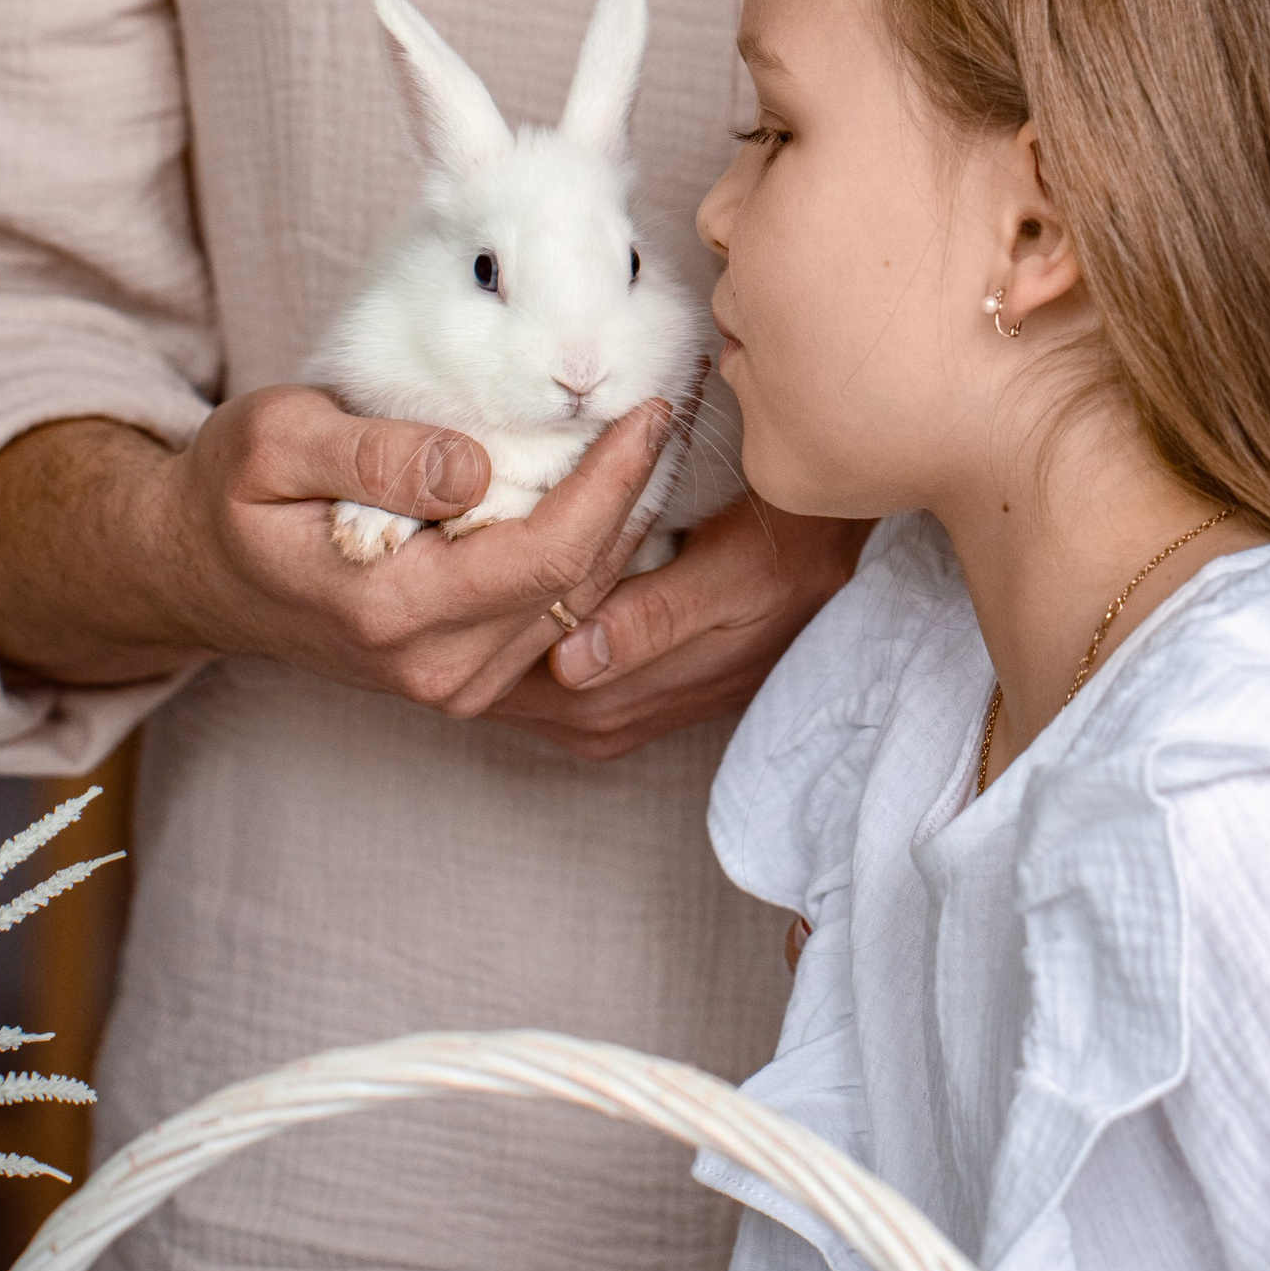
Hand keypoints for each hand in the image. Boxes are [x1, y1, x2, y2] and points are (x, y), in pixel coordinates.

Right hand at [0, 390, 676, 724]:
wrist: (194, 571)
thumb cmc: (230, 492)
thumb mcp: (278, 442)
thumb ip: (374, 455)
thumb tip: (470, 466)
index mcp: (390, 610)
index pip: (550, 552)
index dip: (614, 479)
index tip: (652, 406)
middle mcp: (432, 666)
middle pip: (583, 582)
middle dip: (640, 492)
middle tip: (679, 404)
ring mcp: (450, 684)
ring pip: (582, 605)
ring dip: (628, 523)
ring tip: (655, 439)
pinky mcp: (462, 677)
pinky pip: (559, 616)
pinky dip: (597, 554)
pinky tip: (614, 490)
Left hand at [481, 493, 869, 762]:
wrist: (837, 557)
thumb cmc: (791, 550)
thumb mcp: (739, 573)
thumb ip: (656, 617)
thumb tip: (572, 659)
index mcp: (621, 703)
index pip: (505, 680)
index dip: (472, 619)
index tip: (445, 553)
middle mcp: (603, 723)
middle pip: (496, 683)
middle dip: (463, 624)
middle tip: (433, 547)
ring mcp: (608, 713)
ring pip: (511, 676)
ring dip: (485, 624)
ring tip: (456, 555)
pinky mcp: (617, 695)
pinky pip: (538, 669)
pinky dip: (515, 625)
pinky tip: (503, 577)